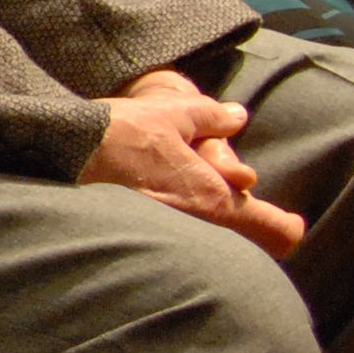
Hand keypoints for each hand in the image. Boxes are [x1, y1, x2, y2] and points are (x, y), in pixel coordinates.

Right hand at [88, 71, 305, 256]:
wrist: (61, 155)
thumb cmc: (122, 135)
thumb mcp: (174, 114)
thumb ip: (211, 117)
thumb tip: (237, 116)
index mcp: (213, 197)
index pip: (273, 229)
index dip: (287, 228)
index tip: (292, 225)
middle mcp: (195, 225)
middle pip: (239, 238)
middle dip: (243, 219)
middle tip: (232, 193)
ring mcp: (166, 234)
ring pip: (206, 238)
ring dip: (208, 220)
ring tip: (190, 188)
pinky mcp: (138, 236)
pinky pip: (175, 238)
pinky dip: (178, 226)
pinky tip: (159, 198)